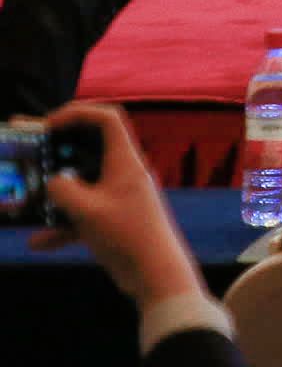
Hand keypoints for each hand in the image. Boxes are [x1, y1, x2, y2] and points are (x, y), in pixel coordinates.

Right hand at [28, 104, 207, 315]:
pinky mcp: (113, 219)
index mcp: (125, 160)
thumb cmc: (127, 236)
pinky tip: (38, 243)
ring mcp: (118, 196)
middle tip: (26, 147)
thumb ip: (64, 190)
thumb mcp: (88, 210)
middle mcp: (124, 172)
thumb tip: (53, 181)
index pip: (107, 118)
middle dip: (56, 149)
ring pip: (80, 185)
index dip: (78, 113)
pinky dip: (61, 227)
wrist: (154, 274)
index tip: (48, 124)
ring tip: (22, 198)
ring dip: (53, 193)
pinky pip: (81, 216)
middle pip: (88, 149)